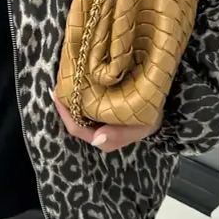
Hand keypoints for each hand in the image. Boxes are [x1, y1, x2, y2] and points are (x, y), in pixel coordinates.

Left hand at [48, 87, 162, 152]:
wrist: (162, 103)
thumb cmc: (150, 115)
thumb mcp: (141, 125)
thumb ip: (119, 135)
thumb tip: (96, 139)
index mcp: (103, 138)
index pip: (77, 128)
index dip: (64, 113)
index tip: (57, 95)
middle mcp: (97, 130)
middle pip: (74, 119)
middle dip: (66, 104)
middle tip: (58, 83)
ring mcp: (97, 120)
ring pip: (78, 110)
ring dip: (72, 97)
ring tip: (65, 79)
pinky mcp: (100, 109)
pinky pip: (85, 102)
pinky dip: (81, 92)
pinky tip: (78, 79)